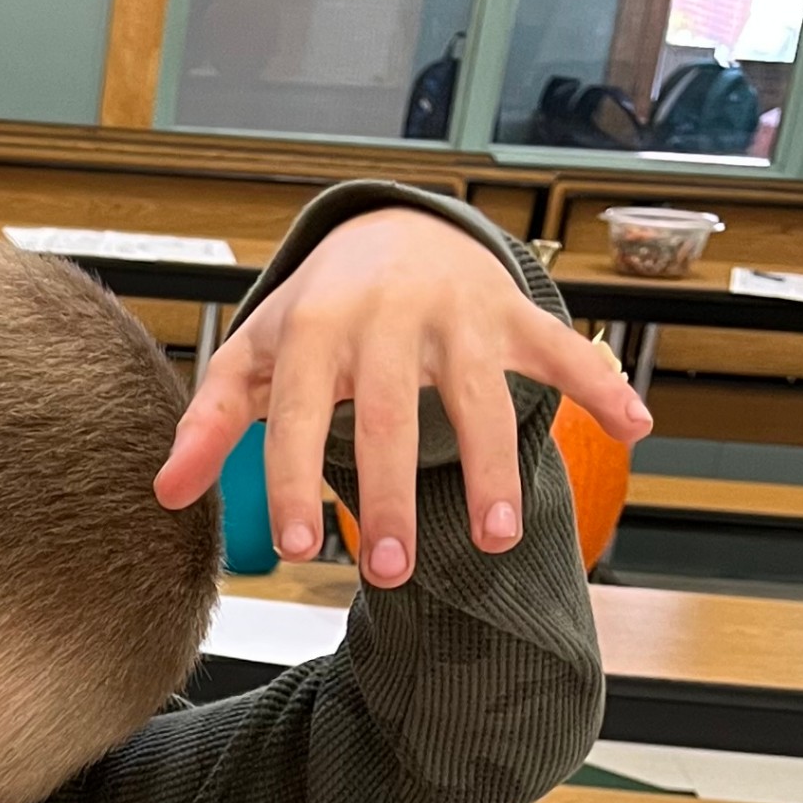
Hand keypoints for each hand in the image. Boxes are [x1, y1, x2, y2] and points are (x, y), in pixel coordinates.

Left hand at [153, 207, 649, 585]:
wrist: (389, 229)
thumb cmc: (314, 312)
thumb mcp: (254, 357)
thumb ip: (211, 422)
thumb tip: (166, 493)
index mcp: (316, 326)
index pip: (298, 413)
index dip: (293, 478)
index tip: (297, 547)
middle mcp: (388, 315)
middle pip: (390, 415)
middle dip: (388, 495)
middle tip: (385, 573)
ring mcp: (458, 313)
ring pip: (480, 394)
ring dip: (493, 466)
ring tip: (496, 539)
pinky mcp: (511, 315)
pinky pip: (562, 350)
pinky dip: (601, 385)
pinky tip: (637, 427)